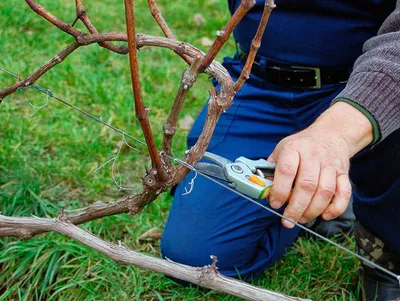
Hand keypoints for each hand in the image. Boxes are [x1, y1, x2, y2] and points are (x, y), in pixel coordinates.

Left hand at [268, 102, 373, 228]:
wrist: (330, 134)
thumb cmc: (301, 146)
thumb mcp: (282, 150)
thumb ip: (272, 169)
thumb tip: (263, 191)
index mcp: (294, 148)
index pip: (286, 171)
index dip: (280, 190)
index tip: (275, 204)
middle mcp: (313, 155)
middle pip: (307, 185)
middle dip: (296, 207)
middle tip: (288, 220)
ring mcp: (330, 164)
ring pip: (325, 191)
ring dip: (313, 210)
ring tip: (302, 219)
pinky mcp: (344, 173)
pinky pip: (344, 193)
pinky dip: (336, 208)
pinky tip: (325, 215)